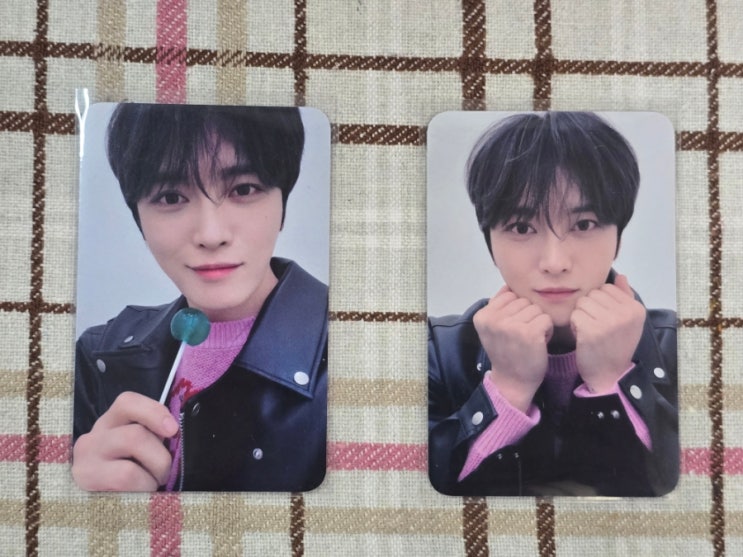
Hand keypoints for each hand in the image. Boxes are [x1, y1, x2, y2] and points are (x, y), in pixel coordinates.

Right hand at [72, 391, 177, 490]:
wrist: (100, 506)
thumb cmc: (133, 470)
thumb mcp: (144, 446)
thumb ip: (155, 435)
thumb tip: (176, 434)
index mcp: (110, 423)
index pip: (127, 403)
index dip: (154, 412)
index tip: (173, 430)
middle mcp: (91, 439)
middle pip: (135, 436)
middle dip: (160, 458)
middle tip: (164, 472)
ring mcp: (84, 463)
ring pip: (128, 466)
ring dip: (151, 477)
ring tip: (152, 484)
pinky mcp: (85, 485)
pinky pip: (123, 482)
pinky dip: (142, 488)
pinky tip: (139, 495)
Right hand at [473, 286, 552, 411]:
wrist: (512, 382)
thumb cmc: (506, 353)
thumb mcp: (493, 328)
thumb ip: (498, 306)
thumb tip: (509, 285)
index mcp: (482, 316)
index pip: (508, 294)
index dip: (515, 310)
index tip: (511, 328)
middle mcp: (493, 319)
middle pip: (523, 300)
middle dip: (527, 315)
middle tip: (522, 335)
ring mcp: (510, 326)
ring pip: (536, 309)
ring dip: (538, 322)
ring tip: (530, 339)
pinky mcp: (529, 333)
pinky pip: (546, 319)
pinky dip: (547, 330)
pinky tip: (539, 342)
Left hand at [570, 274, 645, 393]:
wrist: (610, 374)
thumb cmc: (616, 345)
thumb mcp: (628, 321)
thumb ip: (625, 296)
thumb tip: (620, 276)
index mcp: (636, 308)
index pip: (607, 288)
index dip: (600, 302)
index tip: (605, 319)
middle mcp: (626, 313)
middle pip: (592, 294)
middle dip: (589, 308)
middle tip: (596, 326)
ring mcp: (610, 321)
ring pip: (582, 303)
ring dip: (581, 316)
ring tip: (589, 331)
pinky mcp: (592, 330)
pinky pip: (574, 315)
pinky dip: (574, 325)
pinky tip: (583, 337)